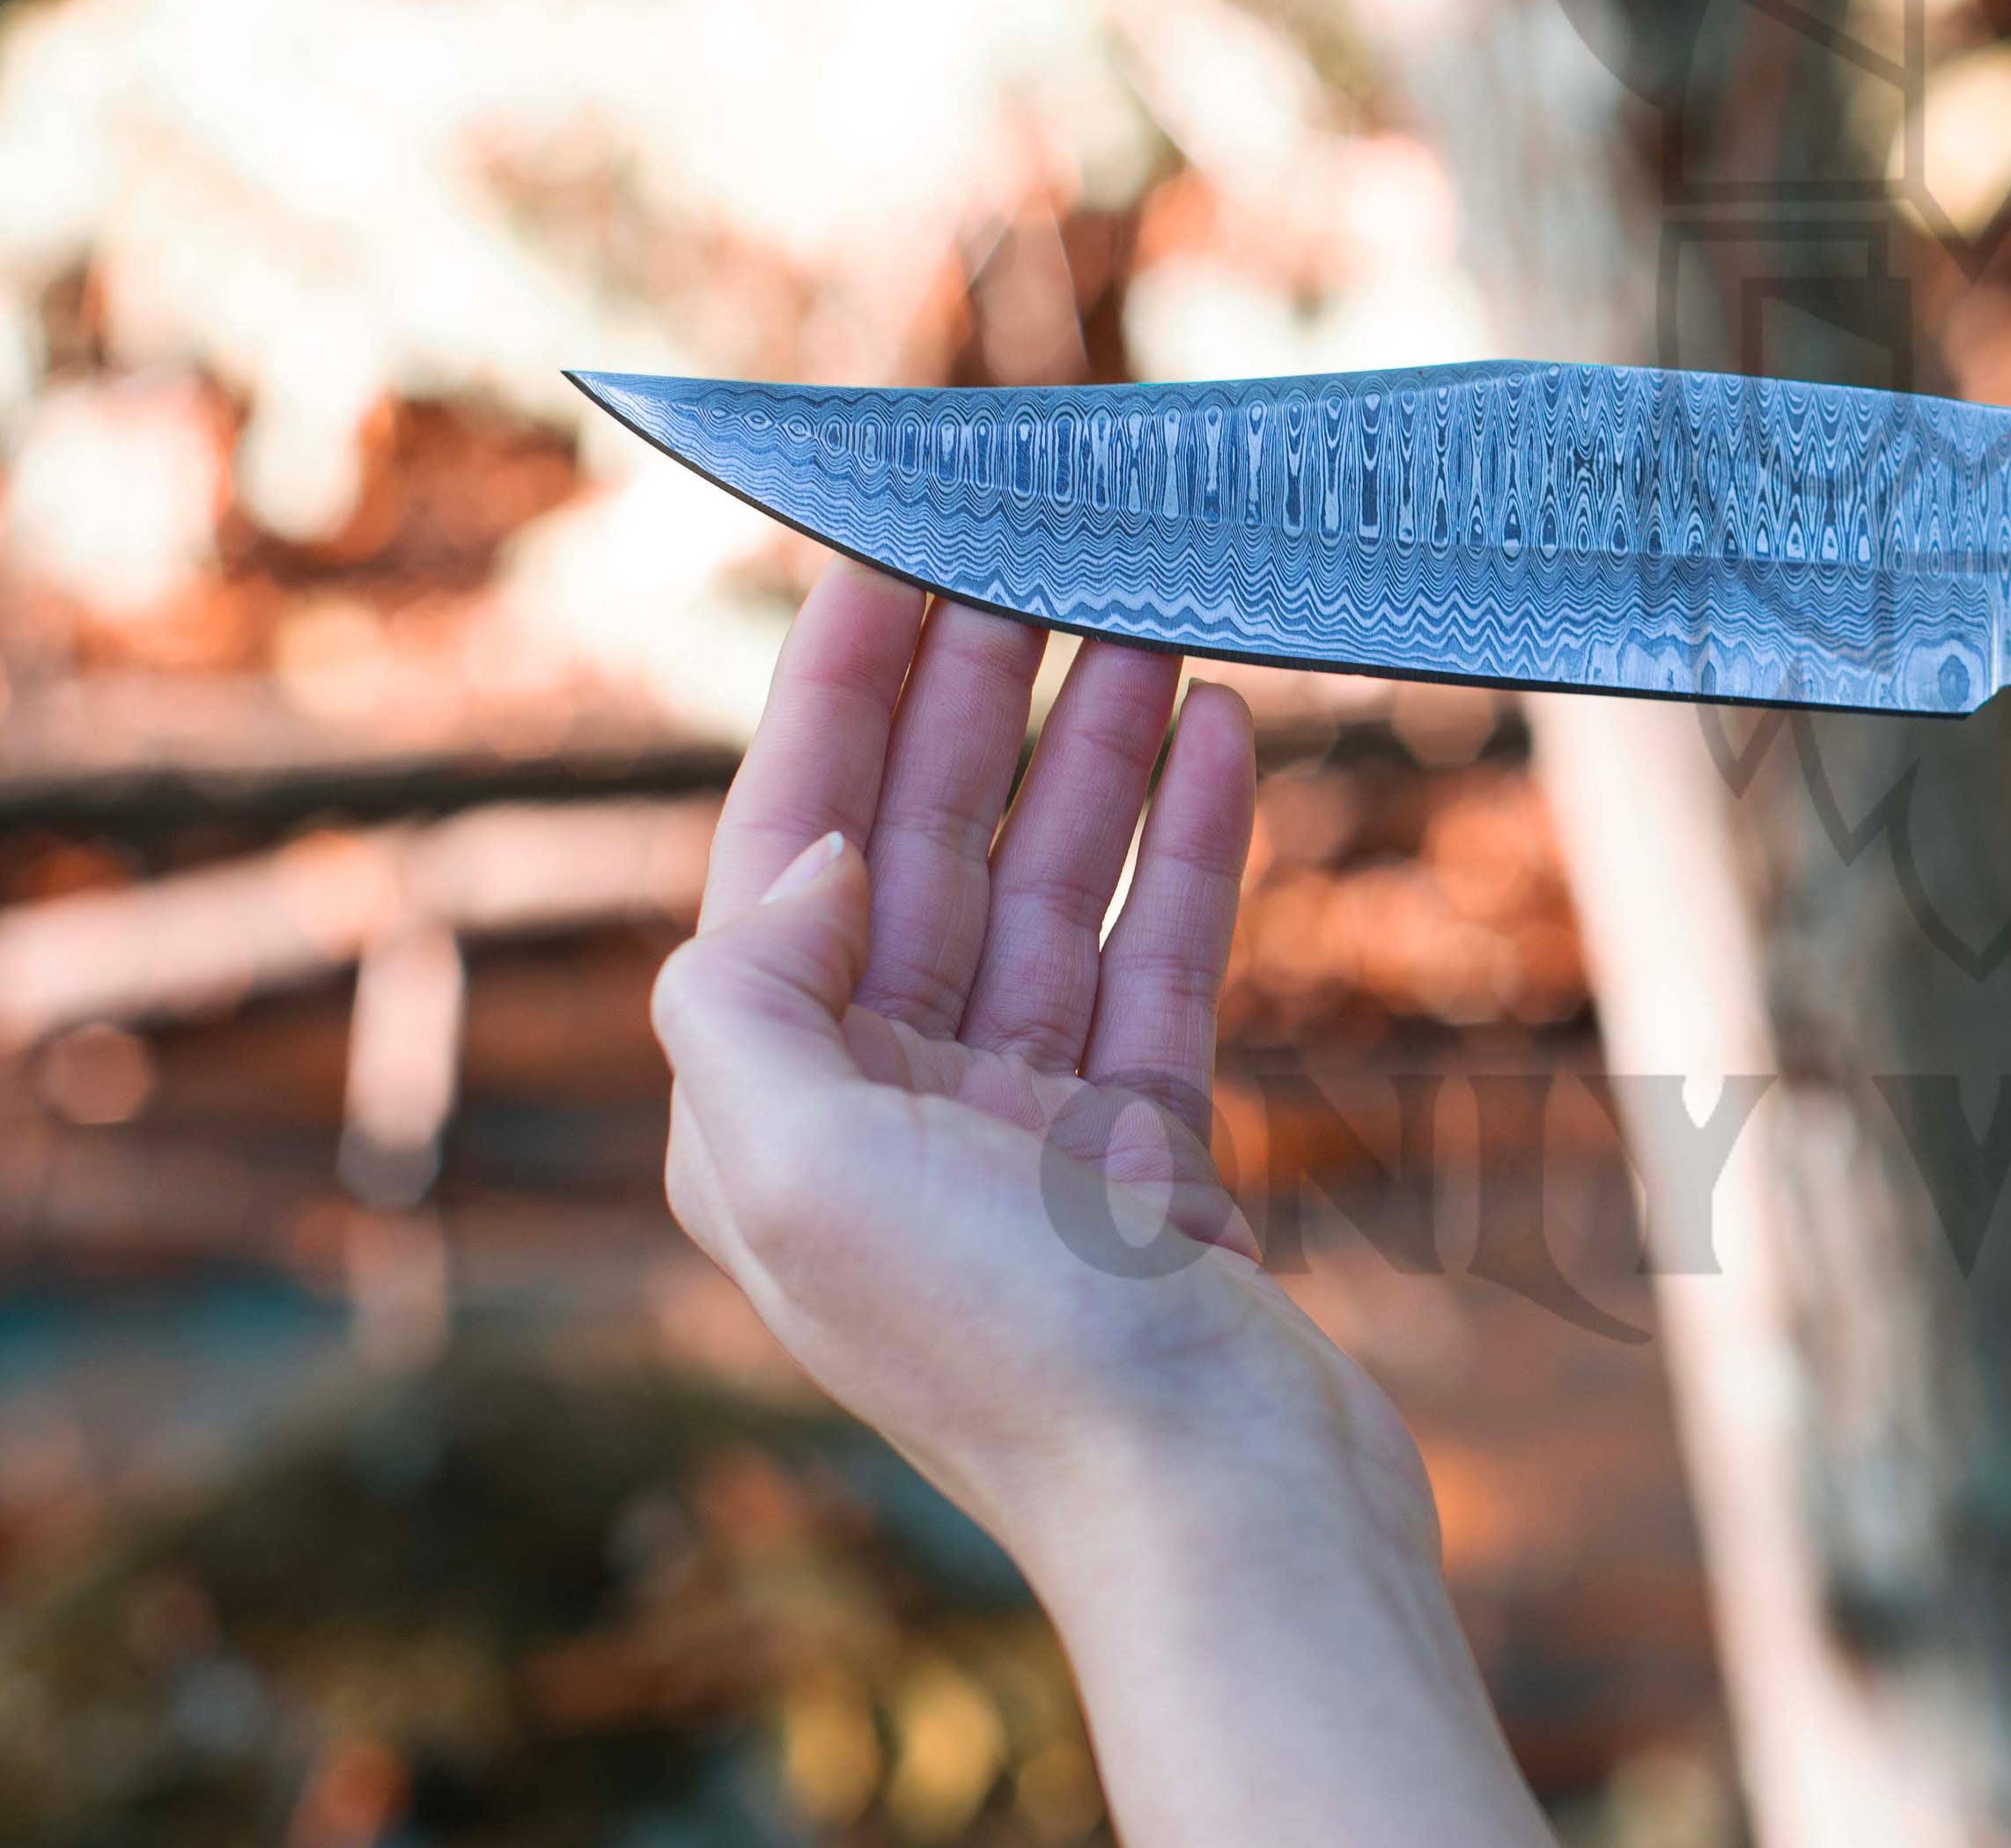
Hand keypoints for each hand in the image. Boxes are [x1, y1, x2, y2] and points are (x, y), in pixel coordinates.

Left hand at [652, 562, 1429, 1580]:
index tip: (891, 555)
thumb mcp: (800, 1177)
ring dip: (1094, 746)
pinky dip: (1187, 847)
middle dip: (972, 694)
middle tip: (1030, 545)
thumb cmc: (1008, 1361)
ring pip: (1052, 888)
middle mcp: (885, 1115)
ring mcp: (1023, 1132)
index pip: (787, 856)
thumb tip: (806, 859)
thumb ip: (749, 999)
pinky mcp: (1148, 1151)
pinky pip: (1157, 960)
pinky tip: (1220, 740)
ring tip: (1148, 609)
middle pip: (925, 851)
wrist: (1219, 1506)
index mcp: (773, 1120)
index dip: (833, 699)